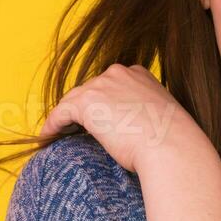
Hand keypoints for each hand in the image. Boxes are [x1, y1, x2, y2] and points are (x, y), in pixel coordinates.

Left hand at [38, 63, 198, 173]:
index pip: (110, 85)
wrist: (171, 146)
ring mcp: (101, 85)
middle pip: (90, 90)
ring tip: (61, 133)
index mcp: (139, 74)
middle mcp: (119, 73)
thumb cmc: (171, 140)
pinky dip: (53, 126)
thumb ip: (145, 112)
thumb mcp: (162, 116)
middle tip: (78, 128)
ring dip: (67, 117)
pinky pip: (61, 113)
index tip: (100, 118)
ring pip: (74, 100)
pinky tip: (49, 137)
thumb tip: (133, 127)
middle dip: (84, 108)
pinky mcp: (86, 103)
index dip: (102, 102)